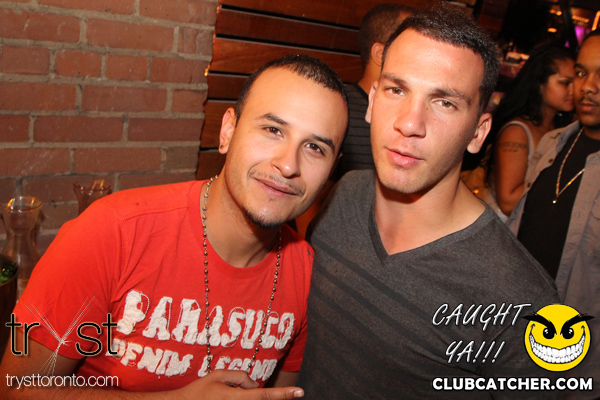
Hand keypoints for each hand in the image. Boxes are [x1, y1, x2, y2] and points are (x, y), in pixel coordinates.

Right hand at [175, 370, 303, 399]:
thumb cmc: (200, 391)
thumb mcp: (218, 375)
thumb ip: (240, 376)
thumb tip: (254, 386)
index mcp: (235, 398)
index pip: (265, 396)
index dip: (284, 394)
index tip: (300, 392)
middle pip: (257, 398)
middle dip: (249, 391)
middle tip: (228, 391)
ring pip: (250, 399)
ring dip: (243, 394)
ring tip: (223, 395)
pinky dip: (238, 397)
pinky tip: (223, 398)